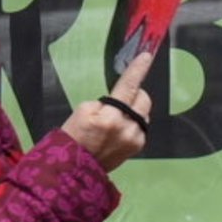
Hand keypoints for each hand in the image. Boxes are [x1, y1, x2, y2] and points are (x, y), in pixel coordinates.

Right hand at [61, 51, 154, 171]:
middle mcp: (128, 128)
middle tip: (119, 99)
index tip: (146, 56)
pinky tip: (118, 130)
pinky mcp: (139, 146)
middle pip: (143, 99)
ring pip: (144, 113)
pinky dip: (132, 123)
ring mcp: (136, 138)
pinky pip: (141, 126)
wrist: (77, 165)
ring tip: (114, 120)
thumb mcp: (83, 111)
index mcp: (110, 116)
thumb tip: (121, 102)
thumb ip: (105, 102)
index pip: (127, 87)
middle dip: (134, 94)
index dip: (137, 70)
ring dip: (133, 110)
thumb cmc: (76, 135)